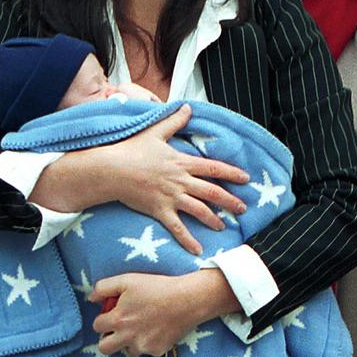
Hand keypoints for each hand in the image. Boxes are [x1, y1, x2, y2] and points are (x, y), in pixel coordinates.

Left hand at [90, 270, 239, 356]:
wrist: (188, 299)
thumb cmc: (157, 287)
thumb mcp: (128, 280)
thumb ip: (104, 288)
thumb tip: (91, 298)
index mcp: (118, 319)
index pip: (97, 326)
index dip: (104, 318)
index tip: (113, 313)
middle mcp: (127, 337)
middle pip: (104, 348)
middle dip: (108, 339)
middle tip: (119, 328)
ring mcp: (143, 346)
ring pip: (126, 350)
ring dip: (129, 341)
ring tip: (142, 326)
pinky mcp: (157, 351)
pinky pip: (146, 351)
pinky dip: (149, 342)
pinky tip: (157, 328)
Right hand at [101, 103, 248, 253]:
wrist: (111, 170)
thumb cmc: (131, 149)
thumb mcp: (155, 131)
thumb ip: (174, 120)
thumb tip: (187, 106)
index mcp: (182, 163)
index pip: (213, 168)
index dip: (231, 173)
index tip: (245, 179)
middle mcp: (181, 181)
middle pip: (212, 192)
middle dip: (230, 201)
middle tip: (243, 208)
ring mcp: (171, 197)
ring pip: (199, 211)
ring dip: (213, 219)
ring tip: (223, 227)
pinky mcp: (159, 211)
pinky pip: (177, 228)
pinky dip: (188, 240)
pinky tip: (198, 250)